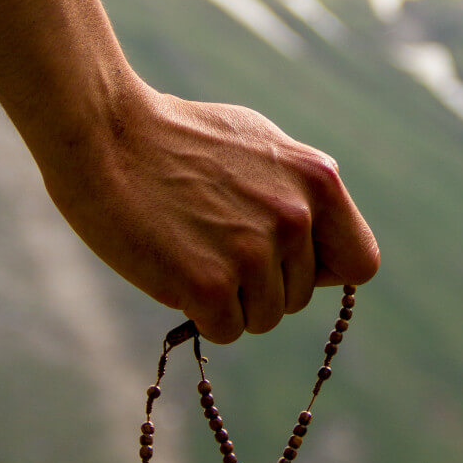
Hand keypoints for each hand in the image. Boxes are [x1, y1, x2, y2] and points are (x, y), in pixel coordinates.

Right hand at [37, 81, 378, 342]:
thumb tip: (323, 235)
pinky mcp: (210, 285)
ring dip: (230, 302)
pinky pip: (225, 331)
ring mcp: (254, 253)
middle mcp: (296, 218)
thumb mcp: (262, 145)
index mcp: (319, 181)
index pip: (360, 263)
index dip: (323, 271)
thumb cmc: (176, 138)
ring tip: (192, 249)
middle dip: (262, 284)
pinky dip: (200, 315)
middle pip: (299, 298)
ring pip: (264, 319)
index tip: (289, 263)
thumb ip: (301, 191)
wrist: (102, 132)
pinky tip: (174, 270)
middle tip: (213, 242)